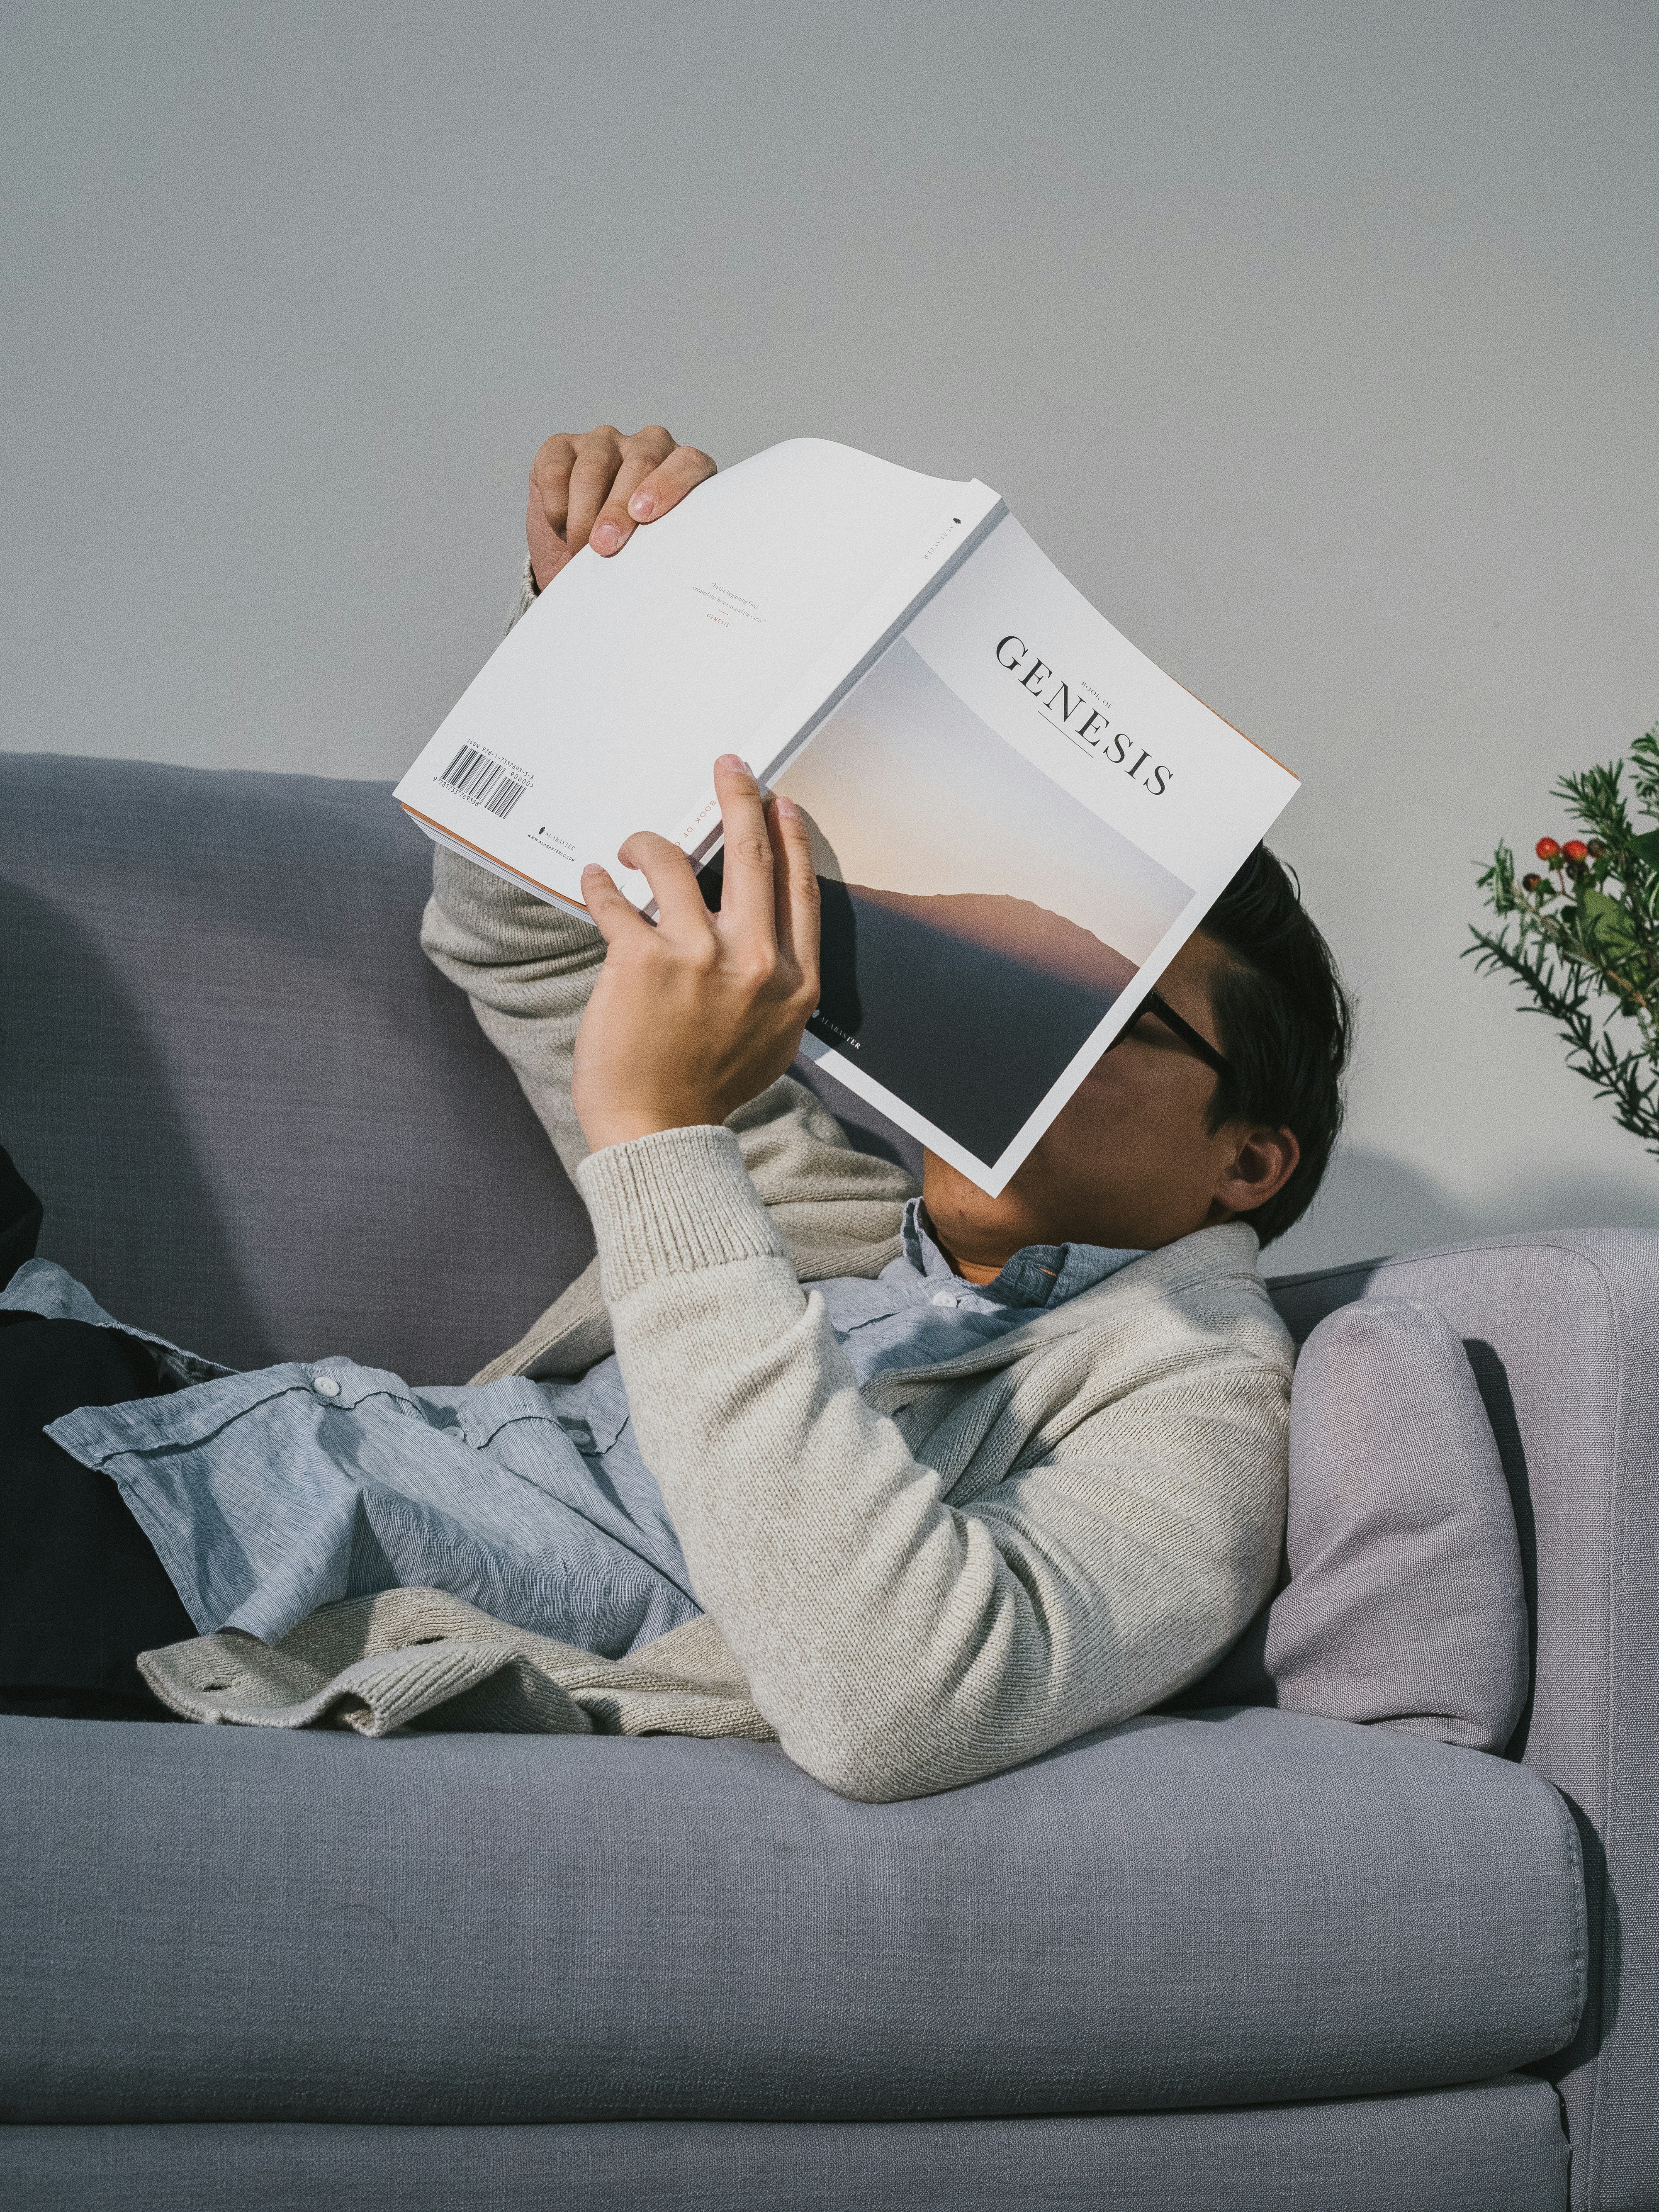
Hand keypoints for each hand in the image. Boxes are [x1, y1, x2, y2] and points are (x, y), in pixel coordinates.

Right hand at [526, 423, 715, 590]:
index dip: (670, 484)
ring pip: (594, 467)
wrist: (575, 561)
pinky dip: (557, 507)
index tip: (645, 516)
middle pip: (640, 462)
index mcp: (680, 469)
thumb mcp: (652, 556)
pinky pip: (556, 469)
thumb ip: (665, 546)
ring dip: (583, 515)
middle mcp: (646, 447)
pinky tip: (561, 527)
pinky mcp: (560, 447)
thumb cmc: (626, 557)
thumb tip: (661, 564)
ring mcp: (603, 443)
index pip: (688, 462)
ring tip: (580, 549)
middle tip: (605, 545)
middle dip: (619, 509)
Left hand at [572, 757, 820, 1152]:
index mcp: (794, 982)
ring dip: (651, 843)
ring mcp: (699, 958)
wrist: (660, 1130)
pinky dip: (602, 884)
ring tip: (635, 846)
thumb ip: (775, 980)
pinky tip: (596, 879)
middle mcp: (754, 963)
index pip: (799, 890)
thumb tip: (760, 929)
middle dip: (740, 797)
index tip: (779, 802)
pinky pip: (617, 900)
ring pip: (676, 863)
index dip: (791, 837)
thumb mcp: (772, 1035)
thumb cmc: (710, 1087)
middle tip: (729, 766)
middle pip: (753, 856)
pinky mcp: (642, 962)